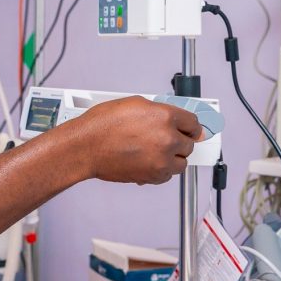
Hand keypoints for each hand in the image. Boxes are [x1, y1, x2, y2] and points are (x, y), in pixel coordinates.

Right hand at [74, 96, 201, 184]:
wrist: (87, 147)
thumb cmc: (103, 125)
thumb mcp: (136, 105)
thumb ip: (159, 112)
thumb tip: (170, 118)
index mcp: (165, 116)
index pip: (193, 123)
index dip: (191, 127)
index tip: (191, 130)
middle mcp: (167, 138)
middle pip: (189, 144)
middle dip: (179, 142)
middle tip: (166, 140)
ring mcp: (162, 159)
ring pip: (181, 163)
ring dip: (173, 158)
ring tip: (156, 152)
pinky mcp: (154, 176)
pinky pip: (168, 175)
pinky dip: (161, 170)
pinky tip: (148, 161)